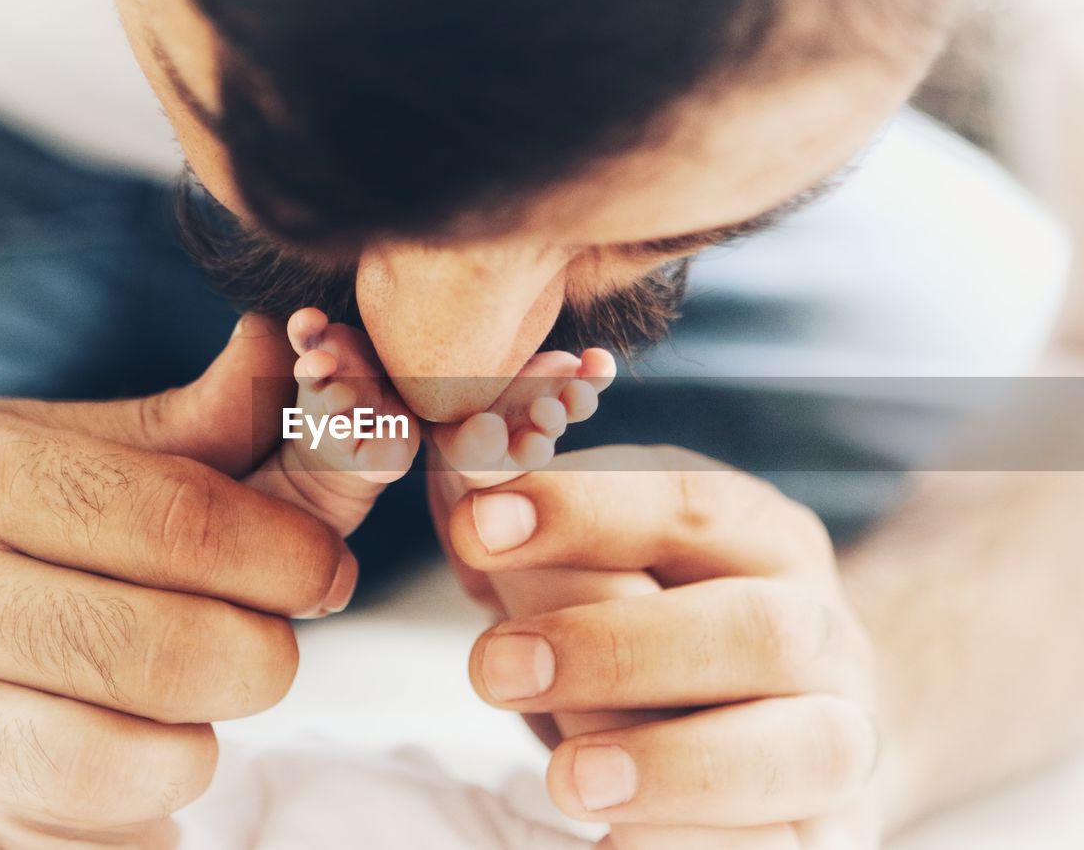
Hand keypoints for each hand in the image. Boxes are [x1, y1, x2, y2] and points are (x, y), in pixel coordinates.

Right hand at [0, 316, 355, 848]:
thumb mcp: (14, 437)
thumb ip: (171, 426)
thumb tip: (284, 358)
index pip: (182, 522)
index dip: (290, 553)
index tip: (324, 570)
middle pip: (175, 656)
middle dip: (264, 656)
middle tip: (261, 642)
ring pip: (130, 771)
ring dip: (193, 746)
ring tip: (172, 710)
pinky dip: (125, 828)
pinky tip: (109, 775)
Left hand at [447, 446, 881, 848]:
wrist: (790, 734)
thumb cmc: (665, 636)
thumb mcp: (606, 573)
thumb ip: (538, 542)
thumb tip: (457, 486)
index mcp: (764, 542)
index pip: (695, 503)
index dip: (586, 509)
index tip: (478, 524)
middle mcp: (823, 634)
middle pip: (759, 628)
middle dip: (618, 646)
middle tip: (495, 668)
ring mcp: (843, 742)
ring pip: (809, 749)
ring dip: (677, 765)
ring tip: (568, 780)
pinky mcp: (838, 837)